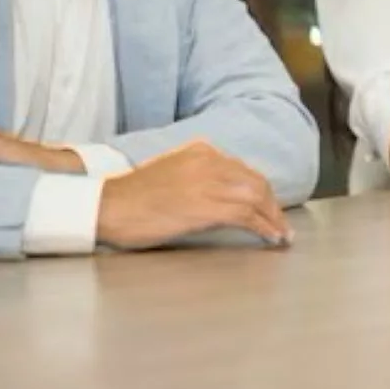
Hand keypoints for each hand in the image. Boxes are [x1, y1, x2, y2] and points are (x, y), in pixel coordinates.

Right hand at [96, 140, 290, 249]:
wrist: (108, 205)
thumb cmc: (133, 197)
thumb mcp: (172, 173)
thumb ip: (199, 177)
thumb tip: (224, 195)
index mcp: (201, 150)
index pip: (243, 170)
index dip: (261, 191)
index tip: (270, 207)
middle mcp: (210, 160)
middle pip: (256, 182)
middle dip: (273, 205)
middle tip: (281, 225)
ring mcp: (209, 182)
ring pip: (256, 197)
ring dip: (274, 218)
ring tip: (281, 235)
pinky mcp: (206, 206)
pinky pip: (247, 215)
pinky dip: (264, 227)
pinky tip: (271, 238)